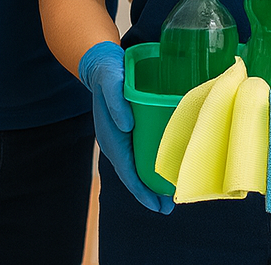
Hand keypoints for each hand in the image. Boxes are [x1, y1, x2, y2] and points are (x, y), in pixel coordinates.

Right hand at [78, 42, 174, 213]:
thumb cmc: (108, 72)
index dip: (141, 190)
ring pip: (136, 167)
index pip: (127, 171)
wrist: (101, 63)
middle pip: (132, 175)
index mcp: (110, 136)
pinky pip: (139, 154)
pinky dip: (150, 166)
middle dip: (148, 194)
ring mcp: (120, 138)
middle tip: (169, 207)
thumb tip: (126, 125)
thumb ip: (116, 100)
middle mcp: (114, 142)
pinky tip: (164, 167)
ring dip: (150, 183)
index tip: (157, 204)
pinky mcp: (128, 131)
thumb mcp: (110, 80)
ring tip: (169, 196)